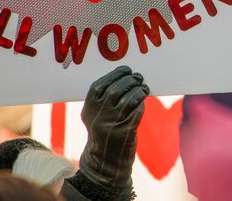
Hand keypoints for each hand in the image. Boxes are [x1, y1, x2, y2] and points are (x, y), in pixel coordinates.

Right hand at [79, 66, 149, 189]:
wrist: (104, 162)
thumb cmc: (103, 132)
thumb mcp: (95, 115)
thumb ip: (104, 98)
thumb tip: (124, 76)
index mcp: (88, 109)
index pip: (99, 85)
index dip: (114, 74)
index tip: (126, 69)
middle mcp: (98, 116)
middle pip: (115, 90)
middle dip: (129, 80)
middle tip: (138, 77)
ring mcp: (111, 125)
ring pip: (128, 100)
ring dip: (138, 91)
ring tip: (143, 88)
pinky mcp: (125, 133)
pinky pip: (136, 113)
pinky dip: (141, 105)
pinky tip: (142, 102)